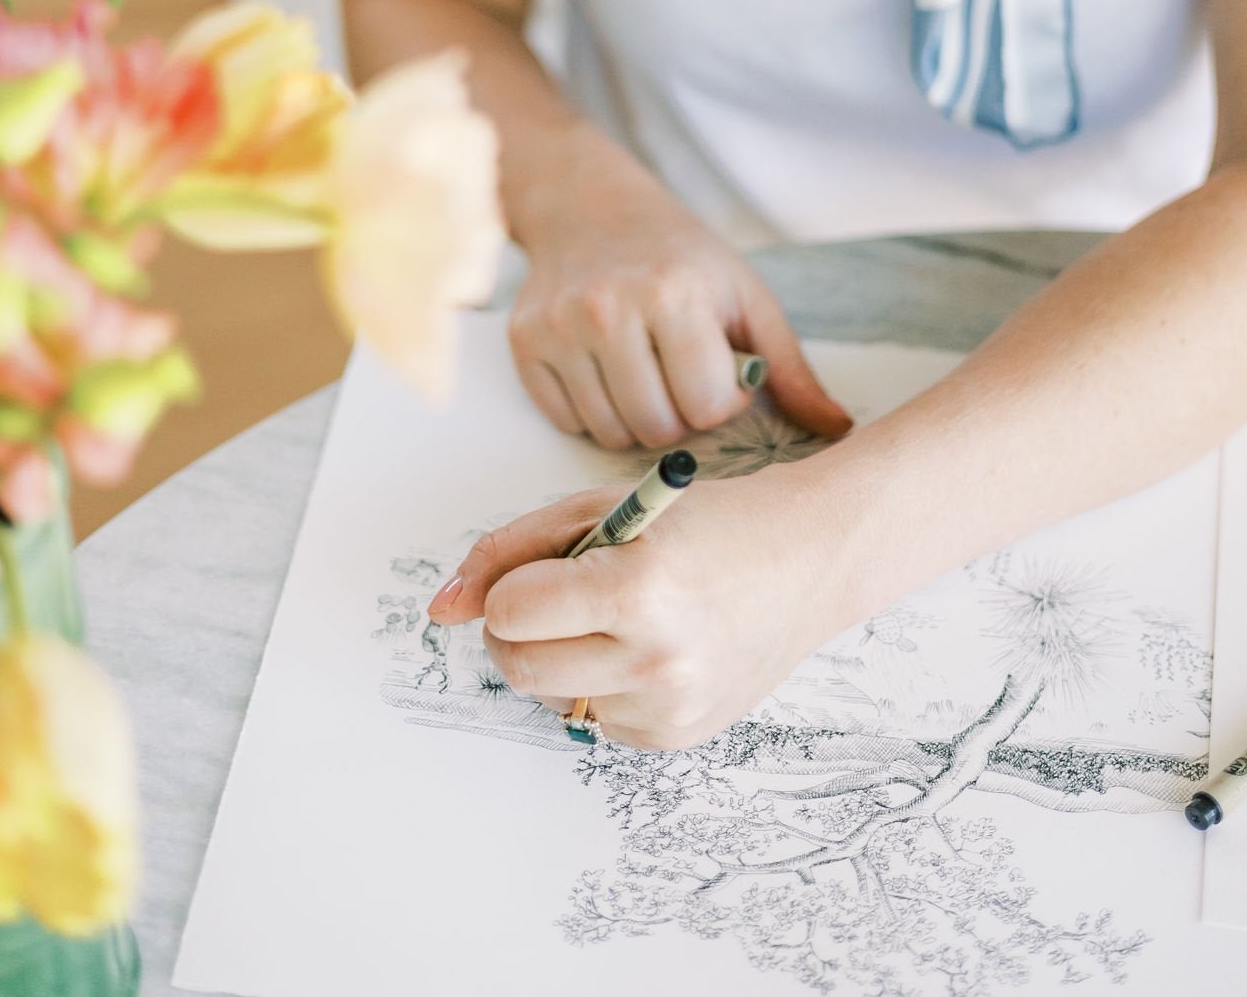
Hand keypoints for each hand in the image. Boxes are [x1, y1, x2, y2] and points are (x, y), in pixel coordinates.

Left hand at [428, 457, 847, 749]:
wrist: (807, 560)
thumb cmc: (704, 522)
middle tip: (559, 596)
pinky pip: (592, 721)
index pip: (511, 611)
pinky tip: (644, 648)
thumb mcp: (604, 508)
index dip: (514, 586)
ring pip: (549, 697)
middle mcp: (655, 658)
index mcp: (636, 587)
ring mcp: (668, 708)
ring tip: (614, 618)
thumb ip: (512, 549)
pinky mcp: (676, 739)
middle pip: (518, 665)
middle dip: (520, 629)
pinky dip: (599, 684)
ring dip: (559, 658)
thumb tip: (439, 609)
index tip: (545, 569)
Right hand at [509, 156, 851, 451]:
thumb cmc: (681, 257)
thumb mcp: (744, 295)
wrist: (590, 207)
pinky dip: (593, 410)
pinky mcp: (524, 342)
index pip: (706, 407)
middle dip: (679, 414)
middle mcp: (608, 309)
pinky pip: (567, 421)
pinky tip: (606, 369)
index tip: (716, 367)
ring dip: (636, 418)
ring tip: (645, 370)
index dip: (720, 399)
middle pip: (657, 429)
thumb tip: (838, 428)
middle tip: (679, 372)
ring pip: (610, 434)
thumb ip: (789, 368)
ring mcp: (559, 326)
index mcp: (674, 294)